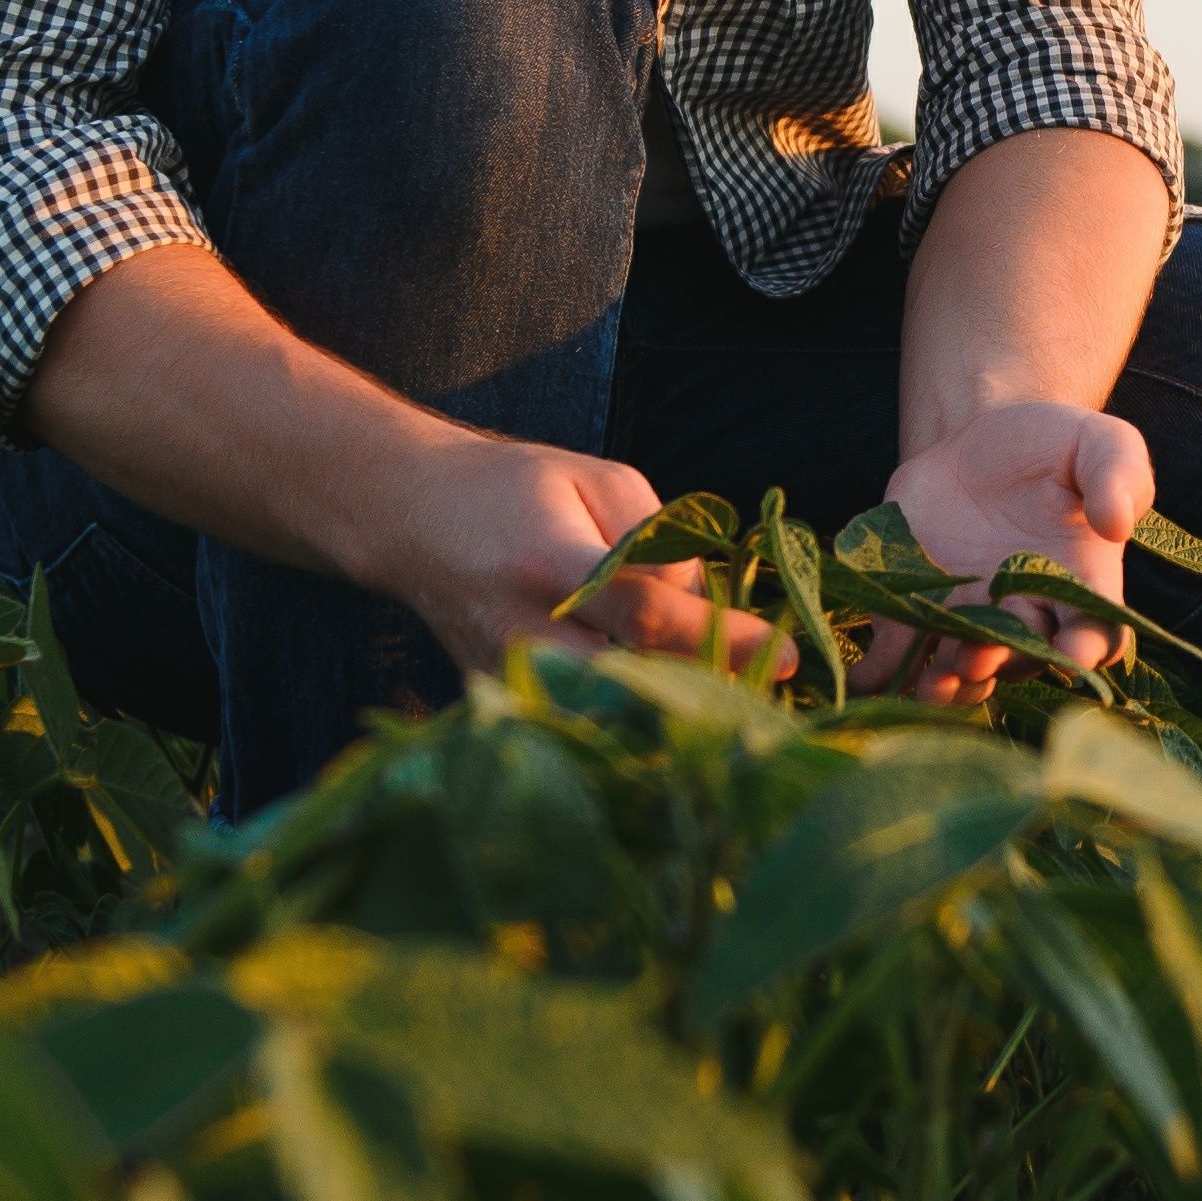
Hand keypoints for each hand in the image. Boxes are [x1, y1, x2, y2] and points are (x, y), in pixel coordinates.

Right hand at [371, 434, 770, 686]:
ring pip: (611, 714)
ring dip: (676, 710)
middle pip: (634, 682)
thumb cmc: (514, 487)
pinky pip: (581, 720)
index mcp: (548, 563)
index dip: (723, 639)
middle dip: (709, 688)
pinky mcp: (501, 701)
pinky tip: (675, 704)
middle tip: (774, 687)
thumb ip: (659, 539)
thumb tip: (707, 608)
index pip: (649, 615)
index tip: (790, 653)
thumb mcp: (597, 480)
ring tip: (736, 698)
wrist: (411, 518)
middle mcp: (522, 630)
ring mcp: (505, 676)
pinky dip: (633, 716)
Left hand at [861, 399, 1152, 706]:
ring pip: (962, 670)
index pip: (1097, 633)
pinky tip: (863, 680)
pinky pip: (899, 652)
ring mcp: (969, 620)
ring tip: (932, 681)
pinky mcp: (914, 610)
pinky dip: (881, 671)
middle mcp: (1027, 616)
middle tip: (978, 655)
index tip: (1072, 650)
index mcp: (1082, 587)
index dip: (1085, 648)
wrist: (981, 439)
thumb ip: (1117, 476)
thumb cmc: (1056, 446)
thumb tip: (1117, 523)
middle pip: (1020, 659)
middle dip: (999, 663)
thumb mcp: (1100, 443)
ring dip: (947, 683)